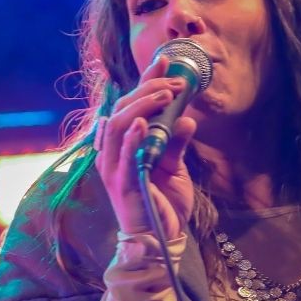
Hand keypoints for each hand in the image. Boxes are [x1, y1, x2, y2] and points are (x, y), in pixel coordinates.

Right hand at [94, 55, 197, 240]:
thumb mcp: (174, 167)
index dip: (145, 82)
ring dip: (142, 106)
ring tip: (165, 94)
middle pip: (121, 110)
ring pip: (118, 126)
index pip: (129, 106)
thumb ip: (175, 143)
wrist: (160, 239)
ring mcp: (114, 168)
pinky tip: (144, 123)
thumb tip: (188, 119)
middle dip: (147, 89)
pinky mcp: (122, 184)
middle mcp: (112, 153)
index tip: (164, 60)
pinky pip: (123, 157)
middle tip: (175, 80)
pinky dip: (132, 138)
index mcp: (122, 146)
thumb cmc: (163, 203)